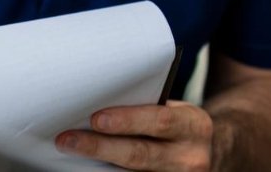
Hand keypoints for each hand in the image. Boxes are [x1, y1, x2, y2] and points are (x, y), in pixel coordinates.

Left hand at [56, 100, 219, 170]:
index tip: (96, 119)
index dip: (127, 120)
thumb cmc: (176, 128)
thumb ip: (146, 110)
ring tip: (70, 157)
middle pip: (140, 154)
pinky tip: (87, 171)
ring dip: (96, 168)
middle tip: (68, 140)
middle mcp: (191, 158)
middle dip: (100, 147)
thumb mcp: (174, 113)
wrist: (201, 154)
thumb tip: (94, 106)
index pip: (160, 121)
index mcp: (194, 125)